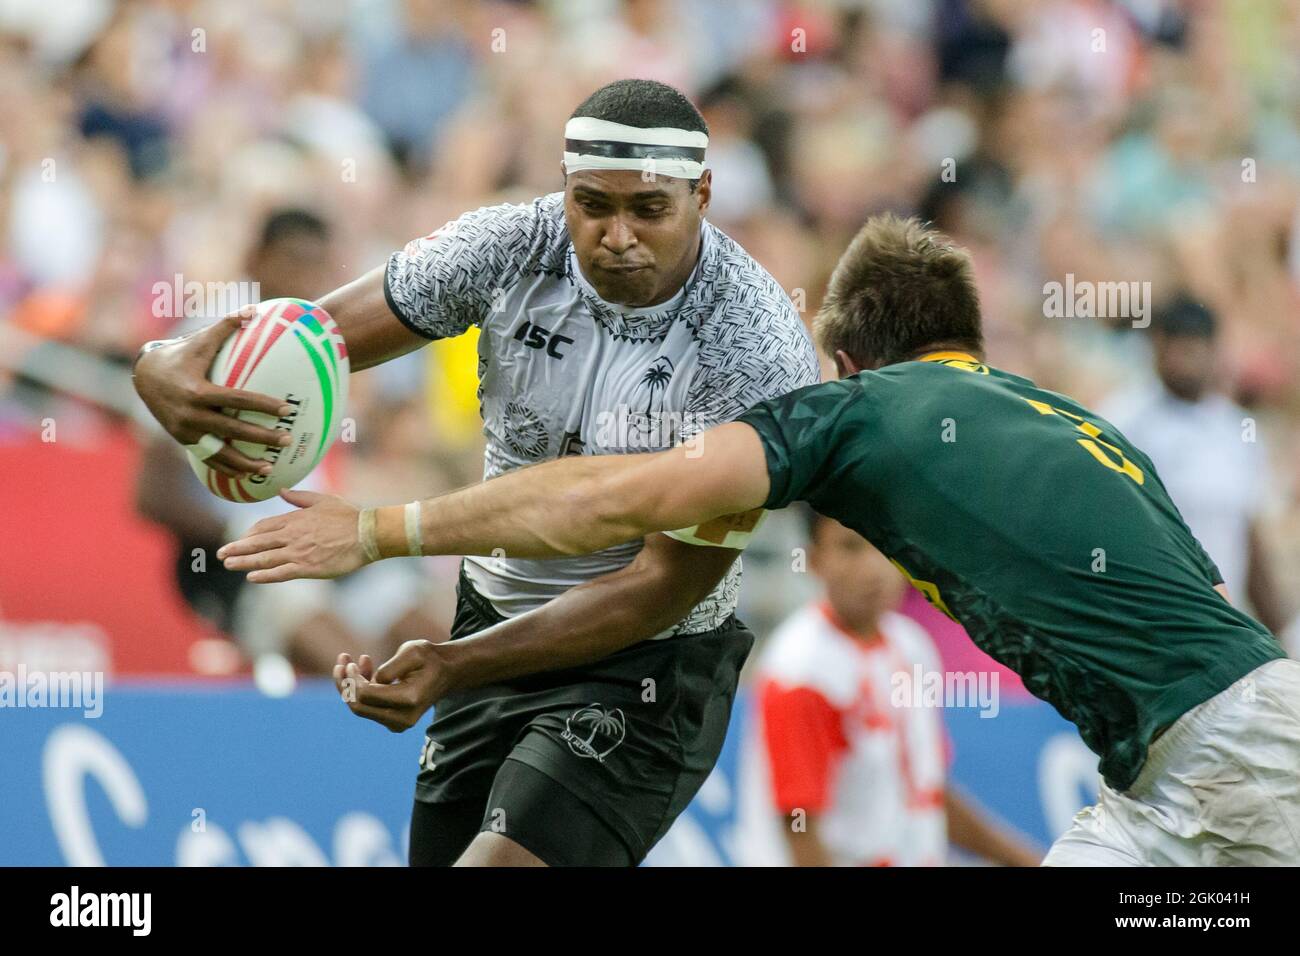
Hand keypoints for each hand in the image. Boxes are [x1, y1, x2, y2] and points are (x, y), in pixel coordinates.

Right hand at [133, 310, 292, 476]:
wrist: (144, 377)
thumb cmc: (180, 356)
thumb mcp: (200, 341)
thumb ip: (227, 326)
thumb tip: (253, 309)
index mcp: (198, 391)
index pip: (237, 401)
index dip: (263, 405)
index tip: (287, 410)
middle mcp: (191, 415)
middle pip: (233, 430)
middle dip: (261, 438)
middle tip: (288, 440)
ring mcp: (186, 432)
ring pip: (220, 452)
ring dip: (245, 463)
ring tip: (271, 468)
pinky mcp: (184, 441)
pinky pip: (208, 459)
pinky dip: (228, 468)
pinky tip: (249, 475)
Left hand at [218, 489, 368, 582]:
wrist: (366, 534)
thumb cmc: (348, 516)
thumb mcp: (323, 499)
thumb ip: (300, 497)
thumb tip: (282, 490)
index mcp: (294, 519)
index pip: (264, 526)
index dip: (249, 534)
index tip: (240, 539)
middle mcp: (291, 536)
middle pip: (257, 542)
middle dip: (237, 548)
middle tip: (221, 553)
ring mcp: (297, 552)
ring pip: (264, 558)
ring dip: (243, 562)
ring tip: (228, 564)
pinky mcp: (307, 568)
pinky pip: (280, 573)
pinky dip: (264, 575)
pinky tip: (251, 577)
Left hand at [331, 642, 453, 731]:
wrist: (446, 674)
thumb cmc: (429, 659)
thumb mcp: (412, 652)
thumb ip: (390, 668)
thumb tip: (371, 682)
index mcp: (409, 699)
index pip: (367, 695)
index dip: (353, 679)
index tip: (352, 662)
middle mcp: (403, 718)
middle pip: (359, 706)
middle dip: (345, 684)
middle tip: (341, 662)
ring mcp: (397, 723)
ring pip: (360, 707)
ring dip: (349, 685)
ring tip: (346, 660)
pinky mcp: (391, 721)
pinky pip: (368, 707)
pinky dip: (360, 688)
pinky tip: (363, 666)